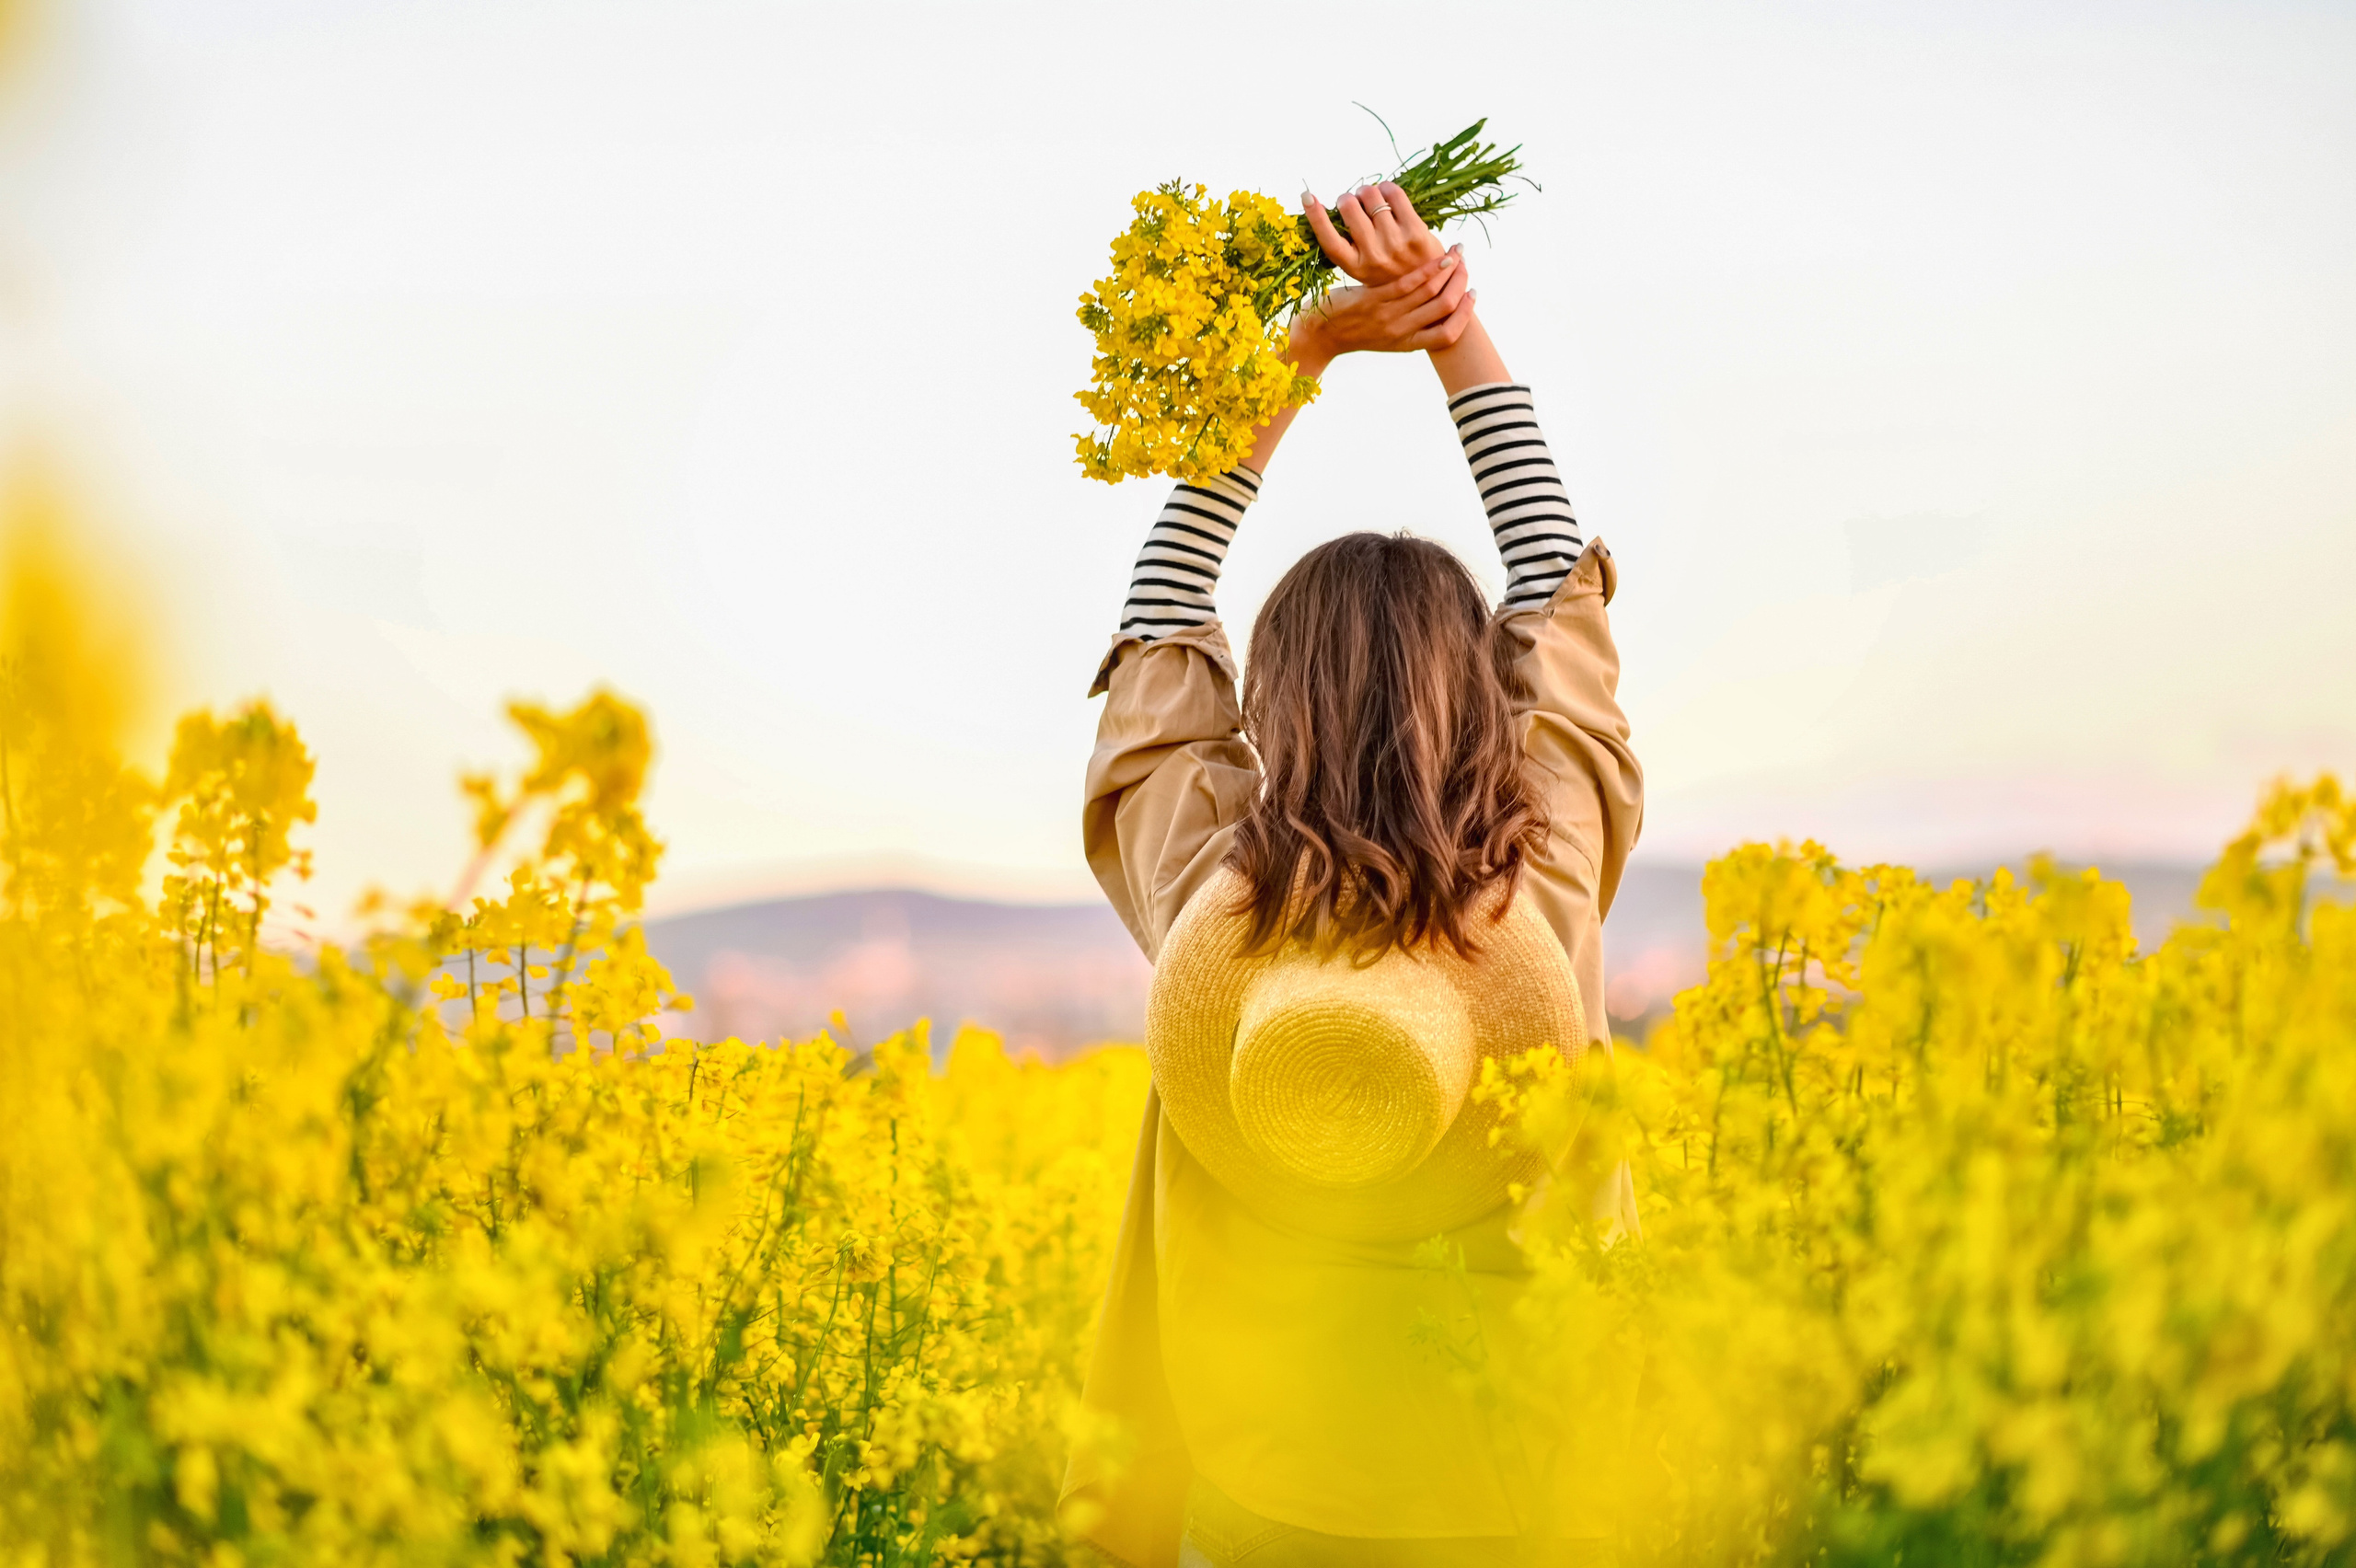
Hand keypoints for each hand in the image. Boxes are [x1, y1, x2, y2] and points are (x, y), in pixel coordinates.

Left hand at [1289, 249, 1474, 366]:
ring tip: (1457, 252)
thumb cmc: (1352, 330)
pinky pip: (1406, 284)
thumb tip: (1428, 306)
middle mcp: (1400, 333)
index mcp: (1406, 344)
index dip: (1466, 315)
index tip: (1474, 294)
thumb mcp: (1385, 335)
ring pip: (1429, 292)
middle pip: (1443, 308)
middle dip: (1460, 281)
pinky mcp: (1372, 301)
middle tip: (1466, 262)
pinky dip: (1426, 269)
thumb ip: (1407, 324)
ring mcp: (1387, 318)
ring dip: (1448, 269)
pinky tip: (1435, 255)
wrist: (1318, 334)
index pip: (1447, 335)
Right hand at [1303, 180, 1446, 284]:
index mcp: (1356, 268)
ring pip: (1372, 197)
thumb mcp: (1367, 272)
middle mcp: (1374, 256)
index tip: (1306, 196)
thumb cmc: (1394, 275)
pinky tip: (1388, 193)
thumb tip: (1340, 211)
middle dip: (1349, 198)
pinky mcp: (1416, 231)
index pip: (1328, 239)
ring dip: (1369, 191)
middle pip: (1349, 209)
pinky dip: (1388, 188)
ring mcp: (1395, 243)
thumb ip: (1353, 248)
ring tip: (1373, 198)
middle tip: (1354, 202)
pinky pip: (1395, 195)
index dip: (1315, 216)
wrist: (1434, 289)